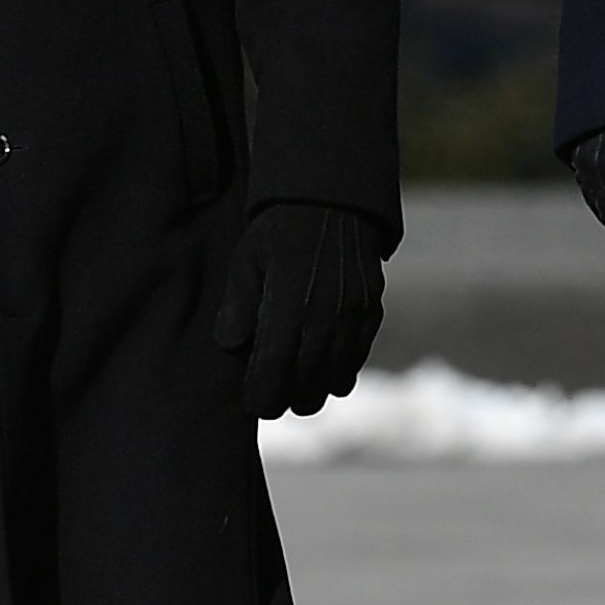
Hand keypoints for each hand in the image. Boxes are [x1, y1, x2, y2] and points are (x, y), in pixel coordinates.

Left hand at [217, 200, 386, 416]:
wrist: (332, 201)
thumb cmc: (278, 233)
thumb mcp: (246, 262)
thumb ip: (237, 308)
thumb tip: (233, 348)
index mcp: (288, 302)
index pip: (273, 370)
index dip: (262, 395)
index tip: (254, 403)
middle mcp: (325, 314)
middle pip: (306, 384)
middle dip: (287, 400)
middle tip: (272, 401)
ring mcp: (353, 315)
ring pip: (334, 378)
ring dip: (314, 390)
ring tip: (297, 390)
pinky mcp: (372, 312)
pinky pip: (356, 359)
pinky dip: (339, 373)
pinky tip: (324, 373)